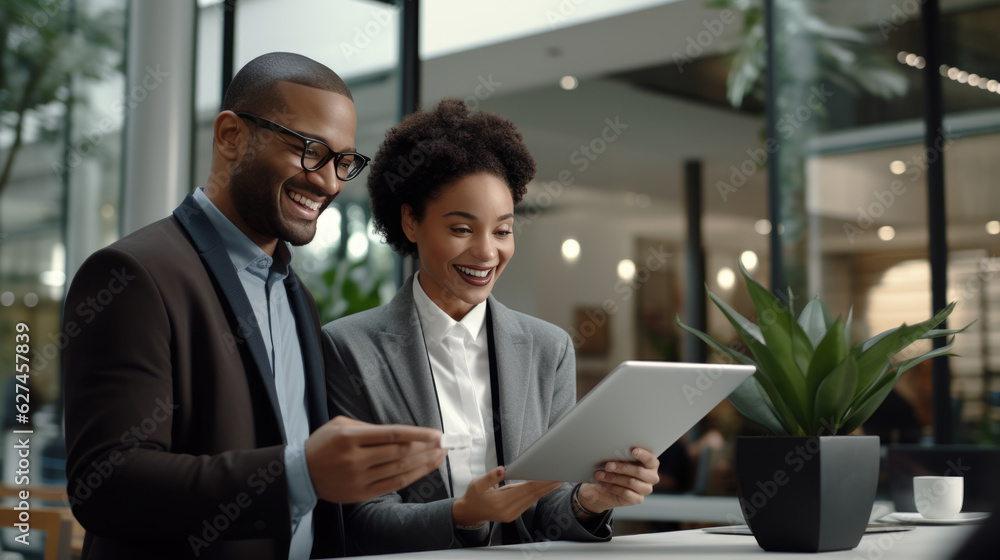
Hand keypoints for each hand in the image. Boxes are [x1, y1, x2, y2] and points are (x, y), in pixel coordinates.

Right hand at [305, 416, 446, 502]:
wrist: (301, 474)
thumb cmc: (322, 445)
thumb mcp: (339, 425)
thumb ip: (368, 427)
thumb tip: (400, 432)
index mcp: (350, 438)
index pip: (393, 434)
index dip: (418, 434)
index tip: (436, 434)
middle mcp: (355, 459)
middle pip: (400, 453)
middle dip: (426, 448)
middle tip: (444, 443)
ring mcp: (359, 478)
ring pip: (399, 470)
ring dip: (424, 462)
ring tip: (440, 454)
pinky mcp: (361, 494)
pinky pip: (393, 484)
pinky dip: (412, 476)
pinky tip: (425, 468)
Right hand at [452, 466, 561, 526]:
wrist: (470, 512)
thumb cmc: (474, 496)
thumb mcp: (476, 484)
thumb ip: (490, 477)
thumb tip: (502, 470)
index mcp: (499, 503)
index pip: (524, 490)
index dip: (538, 482)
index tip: (550, 477)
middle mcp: (508, 510)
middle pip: (531, 495)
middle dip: (546, 485)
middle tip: (560, 476)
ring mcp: (512, 514)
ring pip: (532, 499)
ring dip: (544, 490)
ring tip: (556, 480)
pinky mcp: (513, 514)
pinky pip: (528, 503)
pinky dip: (537, 494)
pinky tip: (544, 488)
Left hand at [577, 447, 658, 514]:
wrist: (606, 487)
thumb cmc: (616, 469)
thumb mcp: (618, 461)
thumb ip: (621, 457)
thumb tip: (612, 452)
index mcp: (650, 464)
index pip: (650, 459)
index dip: (643, 455)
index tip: (633, 450)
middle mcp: (651, 477)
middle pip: (639, 471)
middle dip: (621, 467)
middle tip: (607, 465)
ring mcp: (646, 489)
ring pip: (631, 482)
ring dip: (613, 478)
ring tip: (600, 475)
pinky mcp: (638, 499)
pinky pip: (626, 493)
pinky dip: (613, 488)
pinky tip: (604, 484)